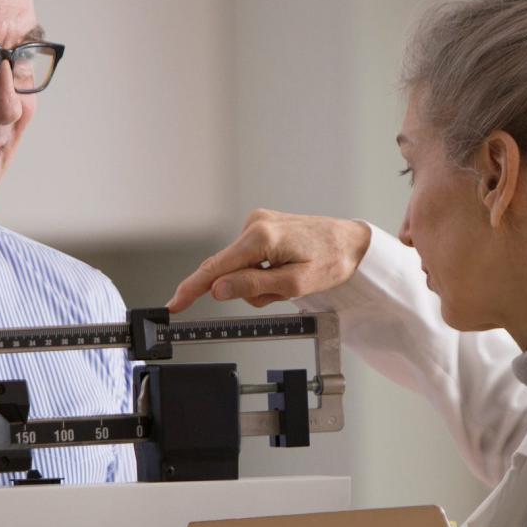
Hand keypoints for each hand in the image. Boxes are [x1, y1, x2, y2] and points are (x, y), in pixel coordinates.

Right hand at [167, 210, 371, 312]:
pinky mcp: (262, 225)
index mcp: (261, 237)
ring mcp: (257, 221)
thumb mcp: (294, 284)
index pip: (215, 268)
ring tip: (289, 279)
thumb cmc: (331, 261)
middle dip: (247, 289)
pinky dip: (263, 271)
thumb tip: (217, 289)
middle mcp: (255, 223)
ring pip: (240, 268)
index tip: (174, 304)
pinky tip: (285, 268)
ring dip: (259, 283)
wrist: (352, 243)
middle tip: (280, 292)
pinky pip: (250, 259)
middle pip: (228, 270)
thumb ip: (253, 287)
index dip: (192, 289)